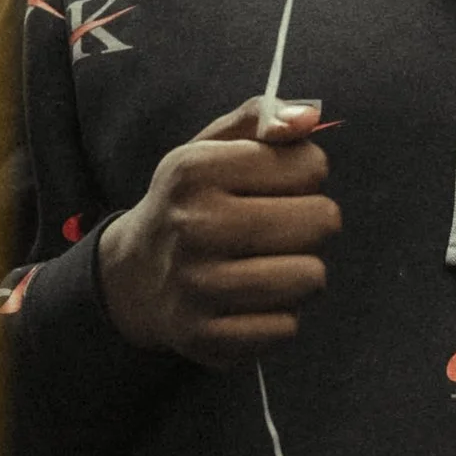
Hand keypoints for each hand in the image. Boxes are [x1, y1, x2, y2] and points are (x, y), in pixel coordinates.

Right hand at [94, 97, 338, 367]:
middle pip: (322, 221)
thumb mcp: (213, 147)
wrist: (133, 277)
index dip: (306, 174)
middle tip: (277, 228)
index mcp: (195, 170)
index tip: (278, 184)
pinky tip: (251, 300)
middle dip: (311, 222)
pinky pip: (288, 326)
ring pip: (311, 277)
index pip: (310, 166)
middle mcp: (193, 226)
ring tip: (269, 263)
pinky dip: (279, 314)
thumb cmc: (192, 203)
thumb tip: (310, 117)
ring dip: (301, 271)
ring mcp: (198, 286)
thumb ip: (265, 117)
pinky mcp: (208, 337)